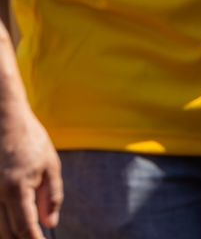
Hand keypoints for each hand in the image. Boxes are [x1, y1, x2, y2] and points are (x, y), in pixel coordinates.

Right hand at [0, 105, 61, 238]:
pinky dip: (0, 222)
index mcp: (16, 188)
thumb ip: (51, 195)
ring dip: (9, 234)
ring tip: (24, 234)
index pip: (25, 228)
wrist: (3, 118)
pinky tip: (9, 222)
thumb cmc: (30, 140)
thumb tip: (50, 223)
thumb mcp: (50, 165)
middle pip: (6, 233)